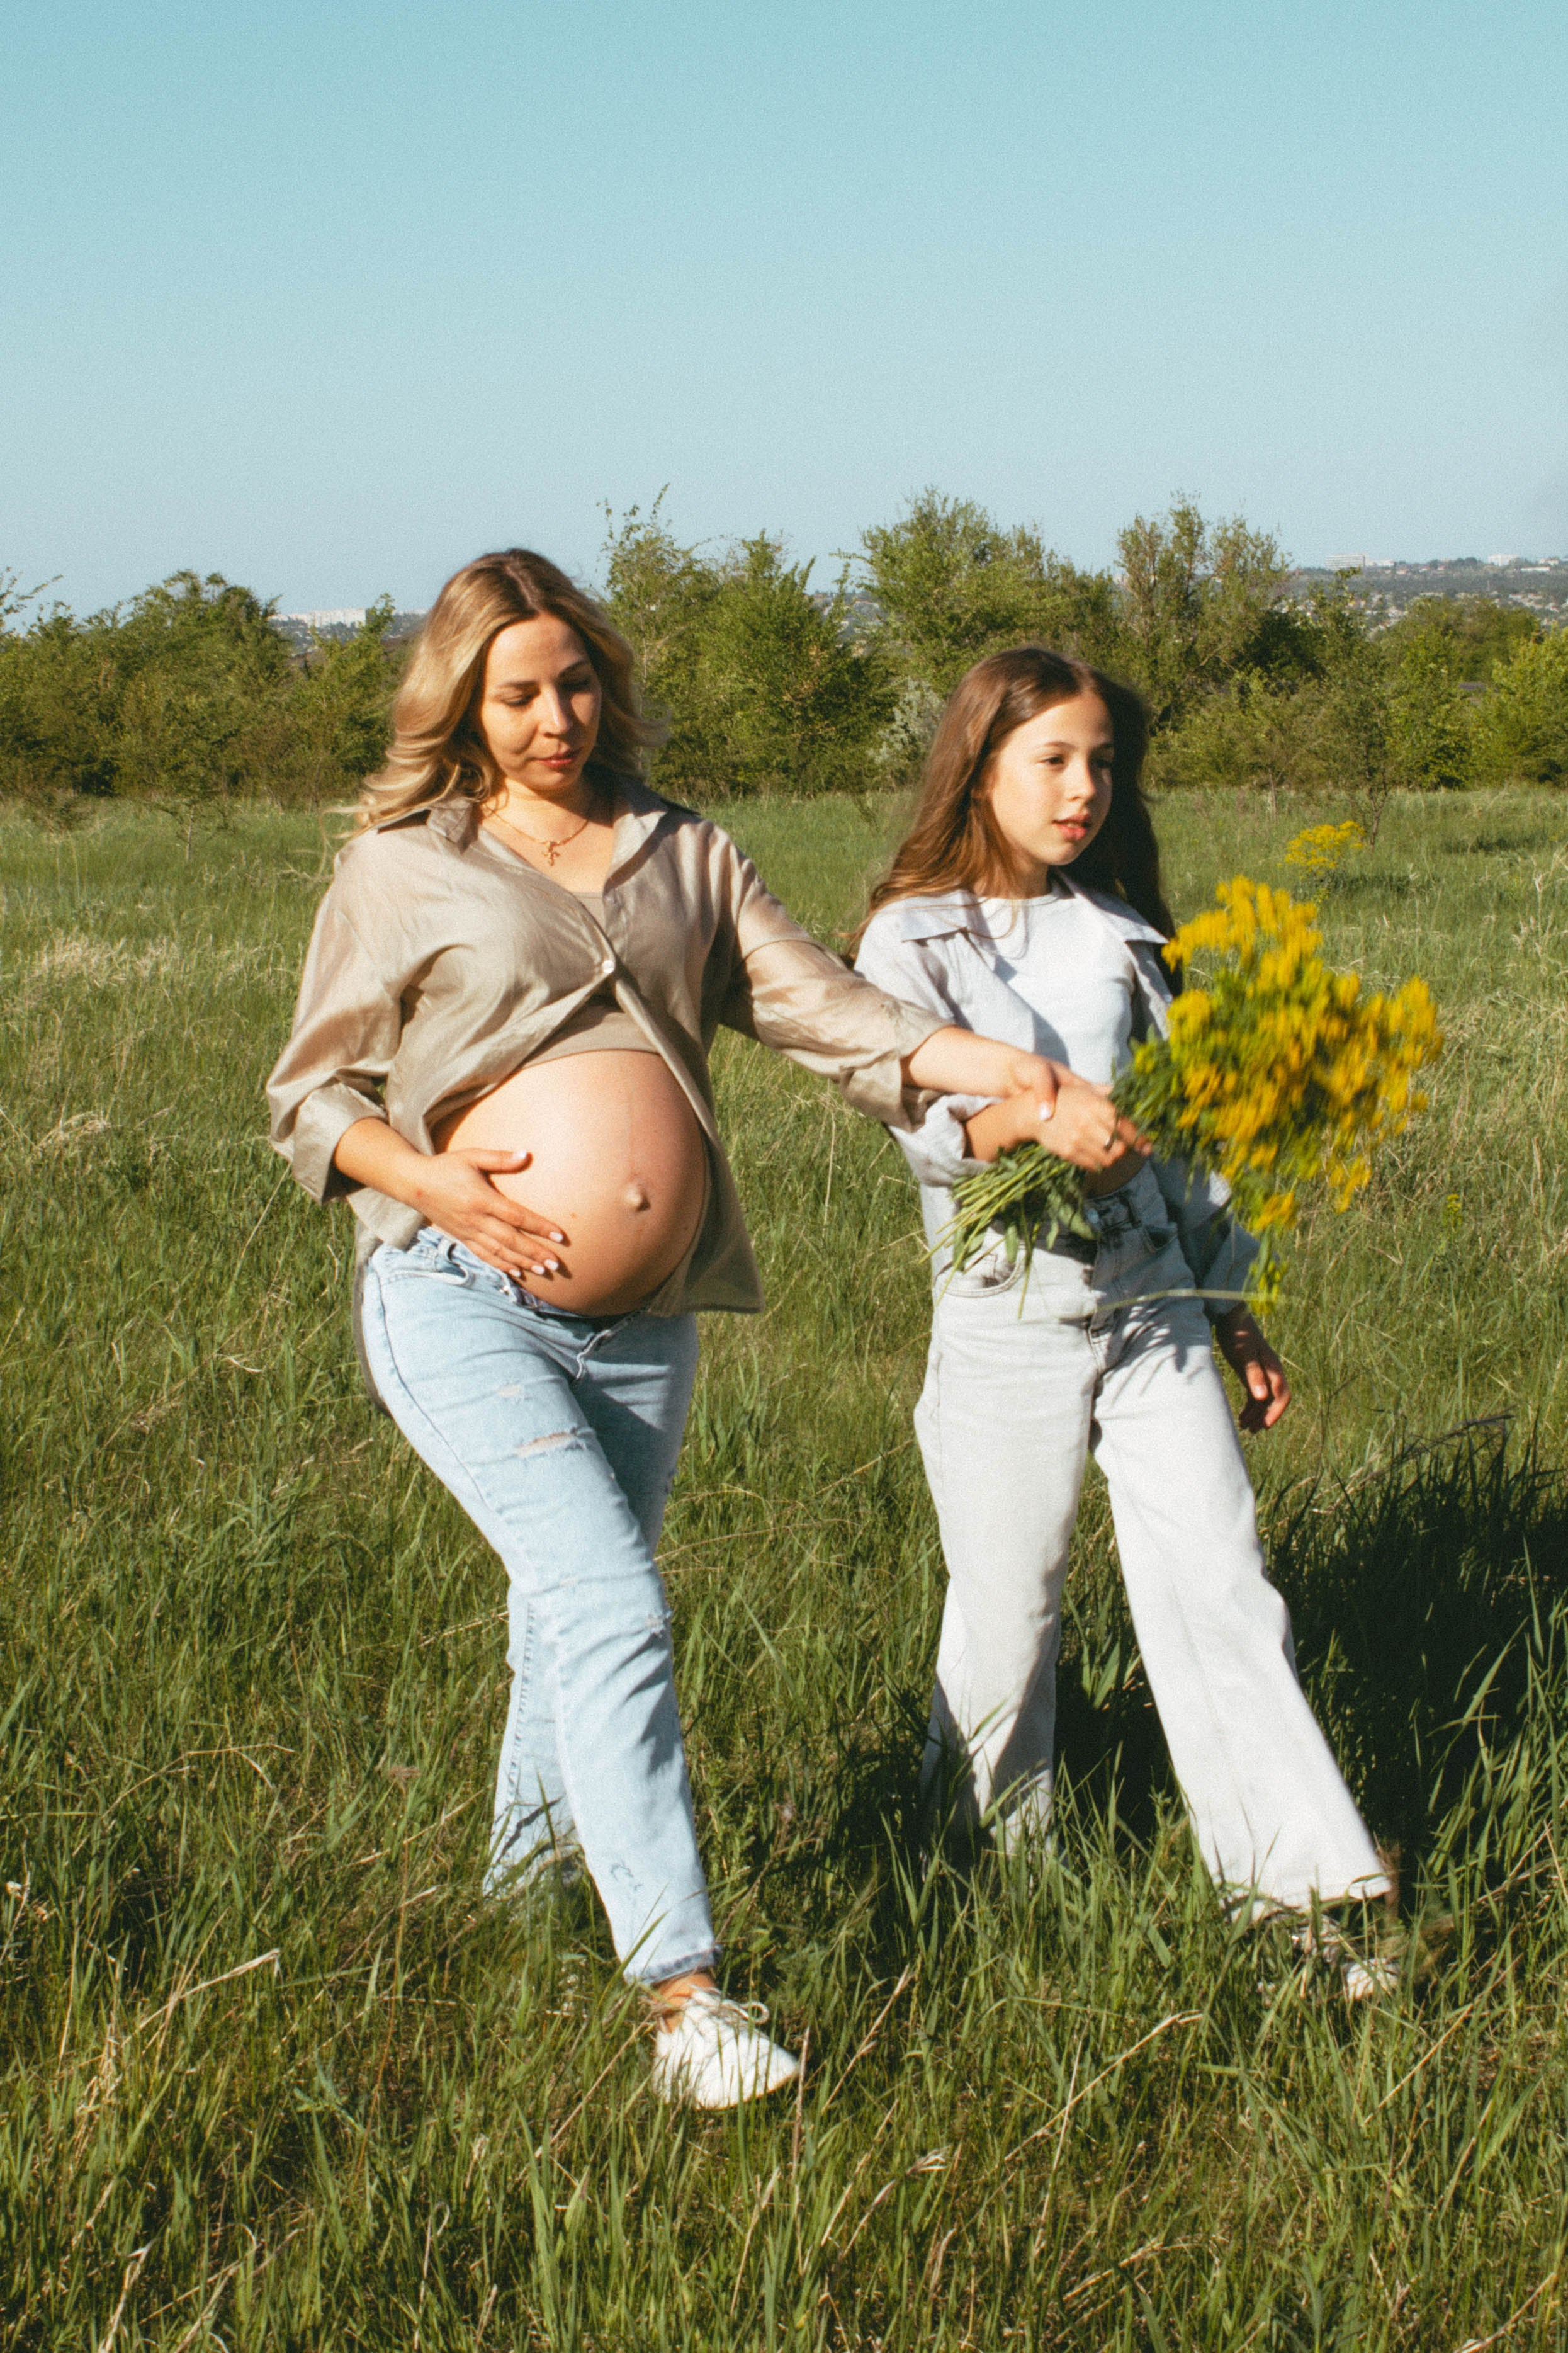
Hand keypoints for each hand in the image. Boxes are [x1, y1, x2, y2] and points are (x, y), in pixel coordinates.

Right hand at [407, 1149, 568, 1278]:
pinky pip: (484, 1255)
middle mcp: (476, 1219)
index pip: (517, 1216)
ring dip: (522, 1262)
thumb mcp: (472, 1156)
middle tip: (556, 1263)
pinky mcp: (462, 1238)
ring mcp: (468, 1232)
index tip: (560, 1236)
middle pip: (511, 1240)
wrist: (413, 1183)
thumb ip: (500, 1158)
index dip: (540, 1227)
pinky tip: (516, 1272)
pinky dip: (501, 1265)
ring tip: (543, 1271)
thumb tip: (527, 1155)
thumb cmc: (446, 1167)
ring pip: (499, 1252)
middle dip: (535, 1252)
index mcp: (482, 1199)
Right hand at [964, 1074, 1147, 1175]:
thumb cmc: (1064, 1099)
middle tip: (1130, 1150)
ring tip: (1114, 1154)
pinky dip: (1100, 1164)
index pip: (1126, 1126)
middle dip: (1128, 1151)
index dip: (1140, 1139)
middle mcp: (1089, 1123)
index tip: (1147, 1146)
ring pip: (1108, 1159)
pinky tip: (1099, 1157)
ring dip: (1114, 1159)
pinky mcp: (1069, 1152)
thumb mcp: (1085, 1091)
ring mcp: (1078, 1139)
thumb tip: (1129, 1092)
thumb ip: (1107, 1095)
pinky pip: (1092, 1165)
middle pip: (1120, 1147)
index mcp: (1097, 1105)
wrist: (1031, 1112)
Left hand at [1215, 1307, 1290, 1432]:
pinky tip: (1241, 1417)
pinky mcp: (1251, 1373)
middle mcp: (1270, 1372)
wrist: (1230, 1317)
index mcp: (1273, 1369)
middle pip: (1274, 1401)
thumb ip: (1253, 1375)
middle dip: (1265, 1417)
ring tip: (1244, 1427)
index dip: (1275, 1413)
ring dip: (1256, 1415)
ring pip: (1263, 1400)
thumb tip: (1262, 1397)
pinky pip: (1255, 1395)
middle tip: (1251, 1430)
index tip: (1264, 1426)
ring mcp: (1261, 1373)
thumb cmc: (1238, 1335)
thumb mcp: (1244, 1355)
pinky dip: (1250, 1407)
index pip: (1281, 1396)